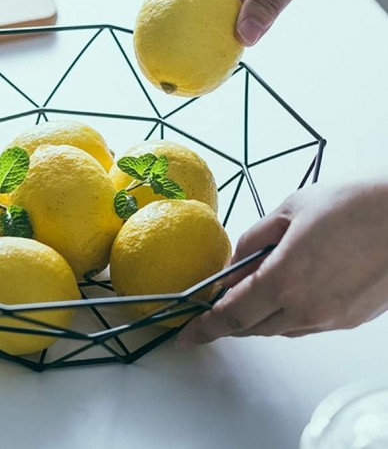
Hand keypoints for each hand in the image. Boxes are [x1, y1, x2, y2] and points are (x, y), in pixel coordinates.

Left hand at [175, 179, 387, 345]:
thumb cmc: (353, 205)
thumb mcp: (290, 209)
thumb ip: (255, 239)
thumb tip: (236, 262)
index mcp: (286, 280)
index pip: (233, 315)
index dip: (206, 327)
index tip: (187, 336)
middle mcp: (308, 308)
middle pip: (254, 327)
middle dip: (230, 320)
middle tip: (215, 305)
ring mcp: (332, 318)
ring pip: (281, 329)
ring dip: (260, 316)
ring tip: (253, 290)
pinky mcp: (352, 320)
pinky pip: (307, 325)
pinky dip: (288, 313)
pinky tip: (291, 289)